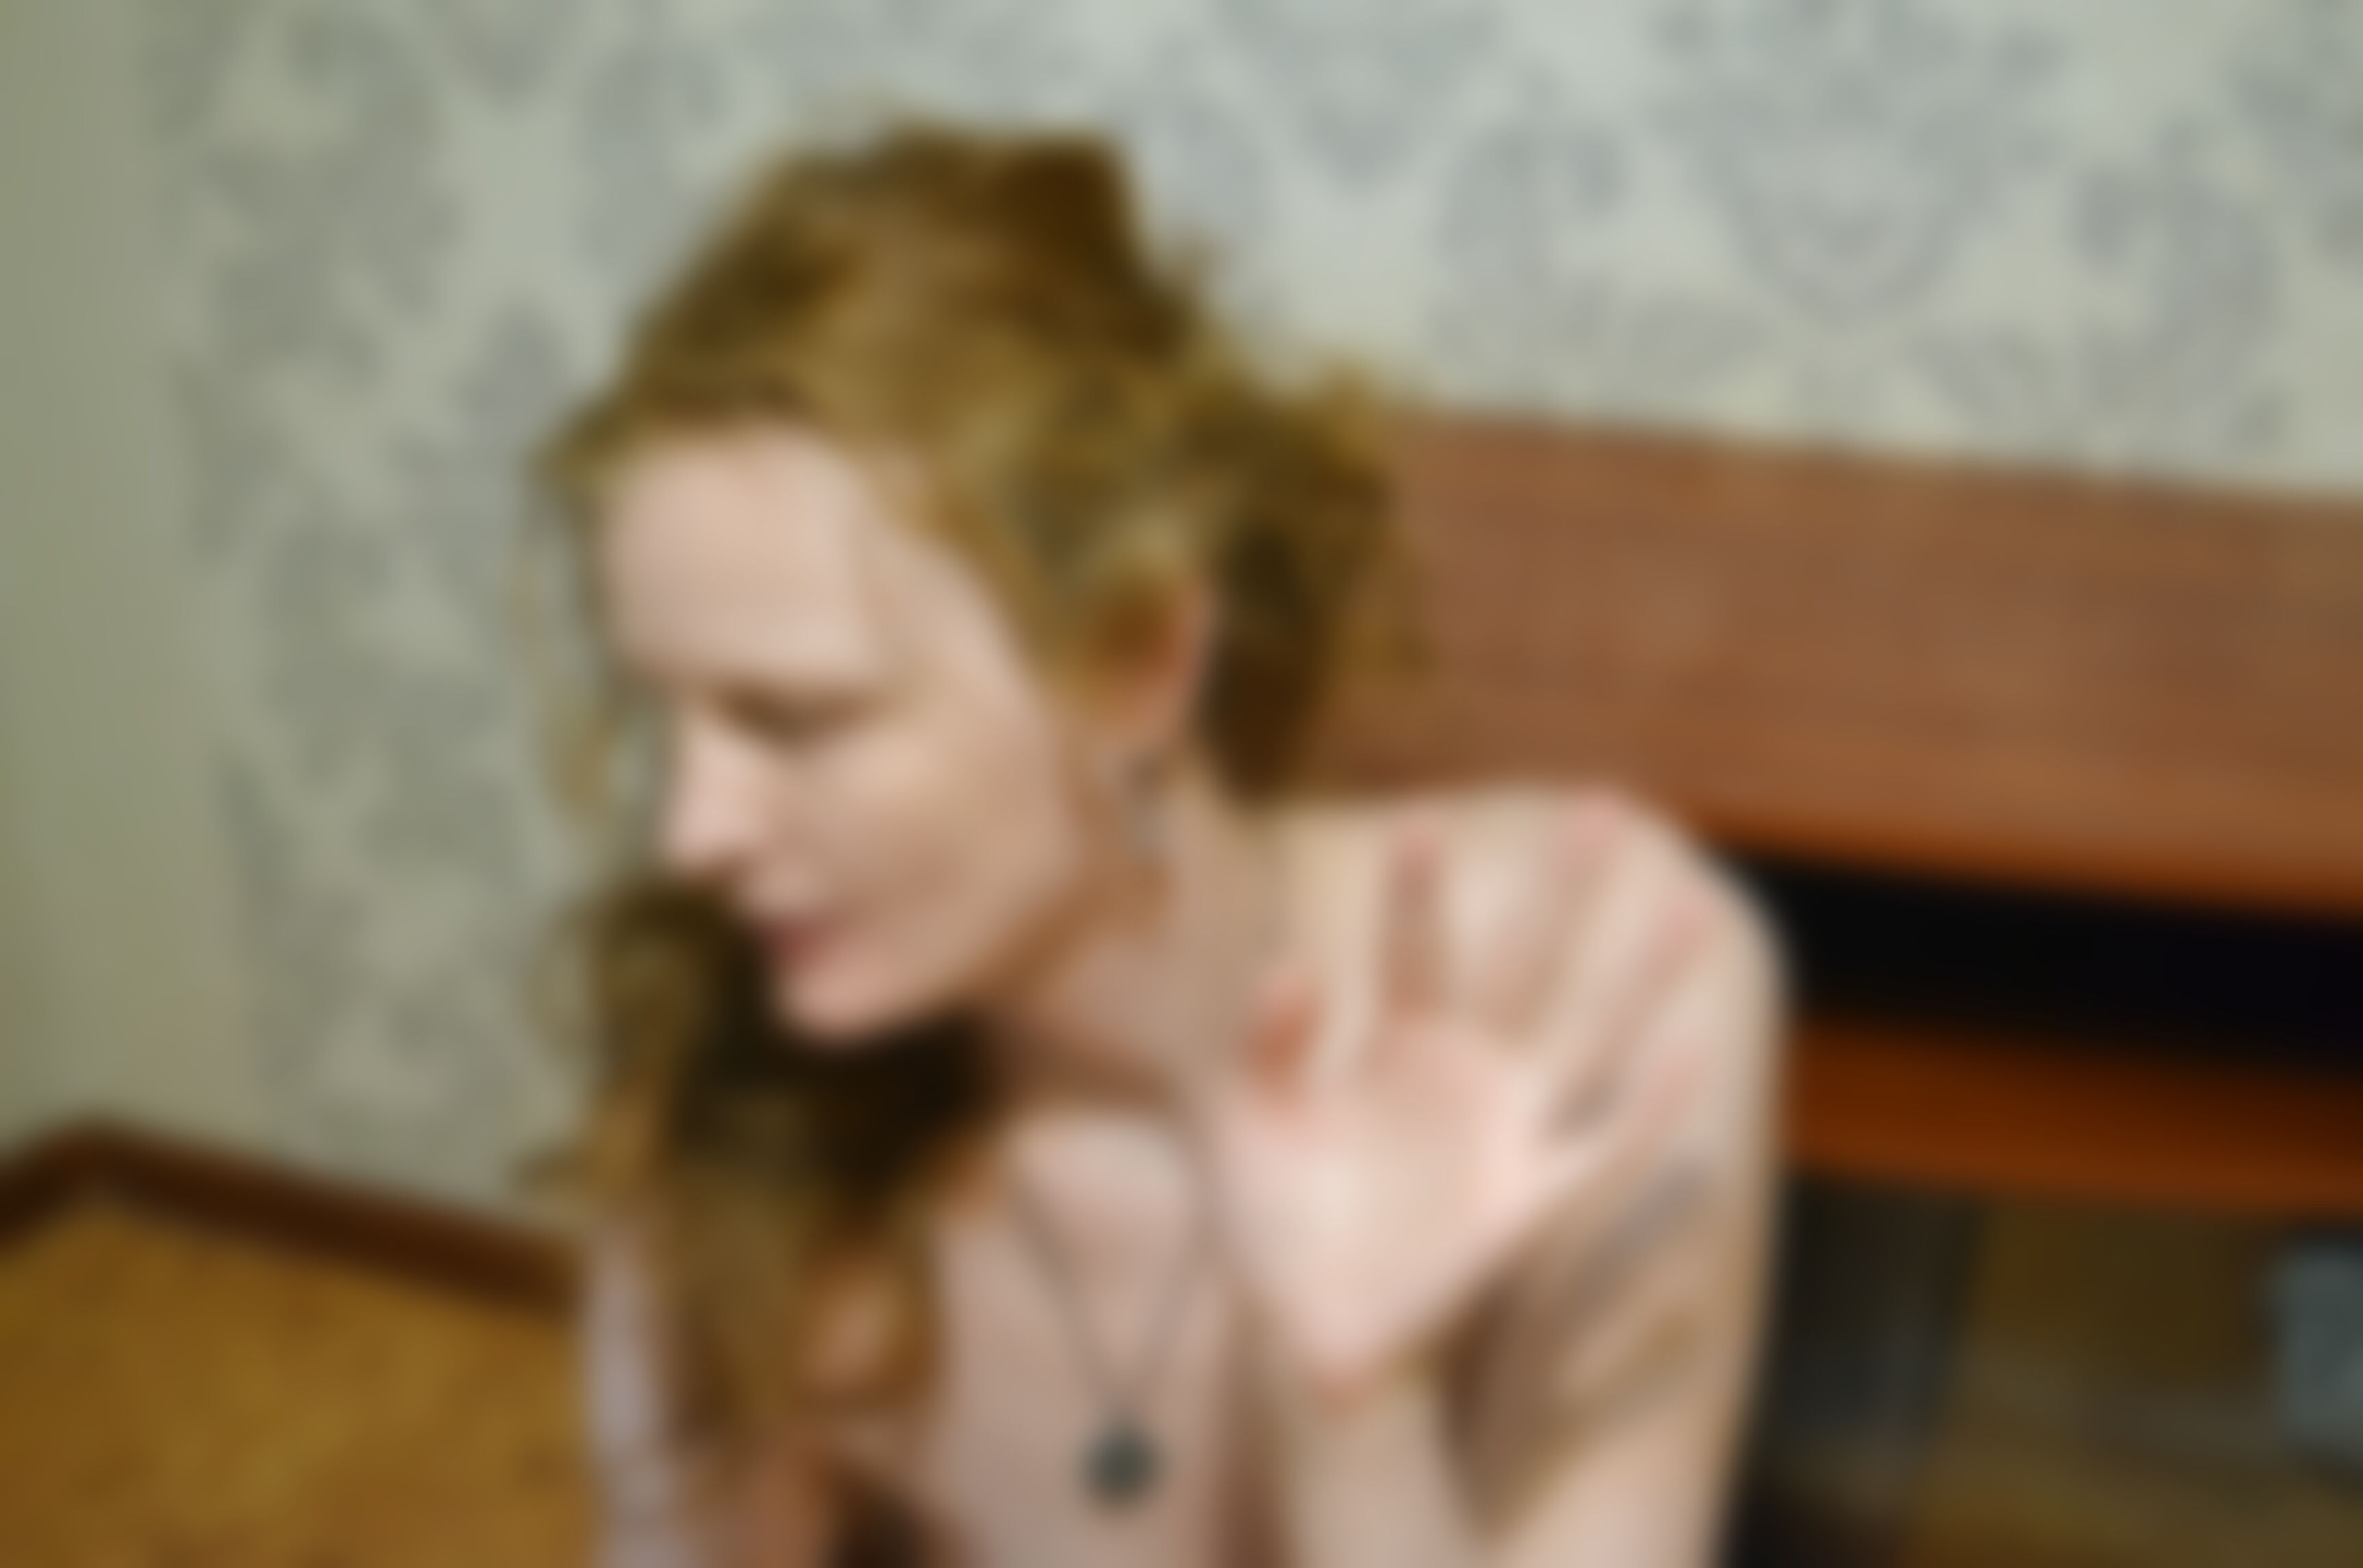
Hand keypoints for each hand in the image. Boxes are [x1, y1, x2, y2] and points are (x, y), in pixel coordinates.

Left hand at [1202, 795, 1723, 1405]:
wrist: (1296, 1326)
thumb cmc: (1270, 1215)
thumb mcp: (1244, 1122)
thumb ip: (1263, 1046)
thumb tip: (1291, 968)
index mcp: (1395, 1044)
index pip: (1413, 951)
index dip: (1415, 891)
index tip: (1420, 820)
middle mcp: (1465, 1073)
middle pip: (1524, 965)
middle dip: (1560, 891)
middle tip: (1601, 804)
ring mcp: (1507, 1135)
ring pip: (1587, 1038)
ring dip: (1639, 976)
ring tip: (1691, 905)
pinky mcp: (1530, 1206)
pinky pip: (1602, 1151)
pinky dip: (1647, 1109)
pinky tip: (1690, 1054)